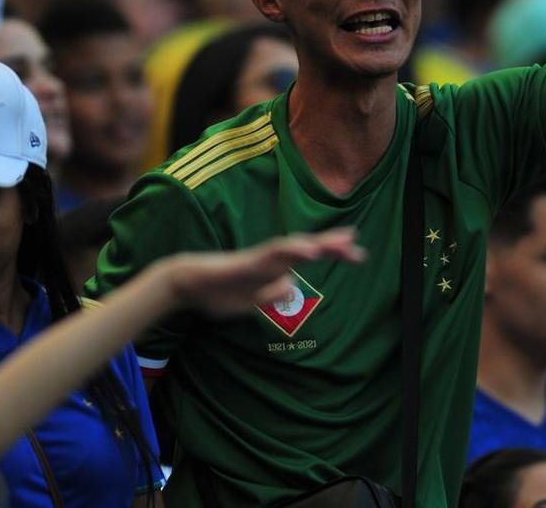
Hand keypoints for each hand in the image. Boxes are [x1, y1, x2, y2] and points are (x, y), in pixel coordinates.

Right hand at [163, 228, 363, 316]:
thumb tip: (291, 285)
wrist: (187, 285)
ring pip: (293, 247)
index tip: (357, 253)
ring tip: (341, 244)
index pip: (308, 256)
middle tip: (358, 245)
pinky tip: (308, 250)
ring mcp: (259, 259)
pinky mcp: (246, 262)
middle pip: (307, 248)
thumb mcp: (252, 302)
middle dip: (333, 246)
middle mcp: (271, 259)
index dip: (332, 252)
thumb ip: (271, 294)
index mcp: (274, 268)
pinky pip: (272, 255)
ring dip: (317, 245)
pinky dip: (291, 251)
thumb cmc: (219, 291)